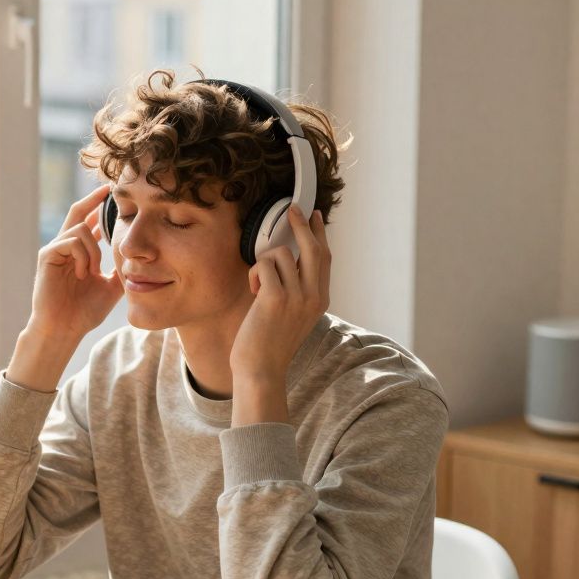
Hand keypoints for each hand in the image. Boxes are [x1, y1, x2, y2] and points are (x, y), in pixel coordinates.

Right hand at [25, 184, 123, 341]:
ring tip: (94, 271)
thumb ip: (120, 270)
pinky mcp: (47, 256)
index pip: (90, 222)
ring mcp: (54, 250)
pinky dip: (82, 255)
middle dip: (93, 199)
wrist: (64, 329)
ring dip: (94, 249)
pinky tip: (84, 274)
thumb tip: (138, 260)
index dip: (101, 208)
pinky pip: (70, 241)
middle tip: (108, 188)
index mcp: (79, 253)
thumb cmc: (84, 312)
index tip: (115, 196)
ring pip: (80, 228)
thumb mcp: (110, 287)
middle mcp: (65, 247)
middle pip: (77, 212)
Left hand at [230, 204, 330, 392]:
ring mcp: (297, 297)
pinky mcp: (276, 298)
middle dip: (301, 224)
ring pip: (281, 254)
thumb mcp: (293, 314)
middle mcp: (314, 296)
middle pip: (313, 248)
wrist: (261, 370)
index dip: (319, 234)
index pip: (324, 258)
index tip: (314, 216)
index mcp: (321, 300)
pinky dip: (255, 274)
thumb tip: (289, 259)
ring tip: (258, 286)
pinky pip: (264, 265)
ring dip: (263, 264)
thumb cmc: (270, 343)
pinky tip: (253, 292)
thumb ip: (297, 289)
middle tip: (291, 209)